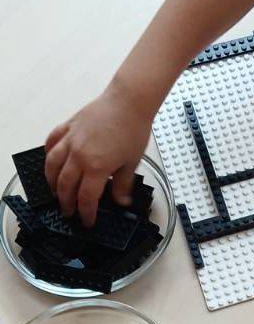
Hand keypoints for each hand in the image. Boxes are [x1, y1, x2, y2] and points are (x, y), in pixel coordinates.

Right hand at [45, 82, 152, 225]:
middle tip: (68, 212)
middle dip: (66, 202)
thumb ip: (123, 184)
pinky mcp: (68, 127)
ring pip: (52, 166)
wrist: (128, 102)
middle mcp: (78, 155)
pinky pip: (52, 143)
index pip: (86, 197)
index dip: (86, 212)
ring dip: (51, 182)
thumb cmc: (133, 130)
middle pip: (65, 185)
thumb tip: (121, 201)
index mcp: (96, 167)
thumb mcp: (132, 163)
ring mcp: (70, 140)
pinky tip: (51, 162)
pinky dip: (49, 154)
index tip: (87, 221)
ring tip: (55, 192)